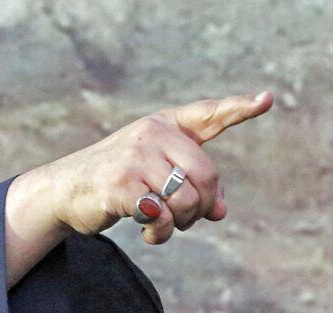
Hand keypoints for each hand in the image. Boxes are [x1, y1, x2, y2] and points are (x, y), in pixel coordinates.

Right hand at [4, 91, 272, 287]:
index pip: (207, 113)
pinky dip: (160, 232)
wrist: (65, 189)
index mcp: (162, 125)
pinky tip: (147, 230)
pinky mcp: (120, 183)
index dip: (238, 108)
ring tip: (161, 225)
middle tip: (185, 218)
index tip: (267, 99)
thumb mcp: (155, 176)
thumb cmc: (115, 180)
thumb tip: (220, 211)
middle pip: (207, 175)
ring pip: (188, 200)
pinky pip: (162, 216)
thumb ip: (190, 185)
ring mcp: (134, 156)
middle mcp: (150, 133)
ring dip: (181, 223)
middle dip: (202, 206)